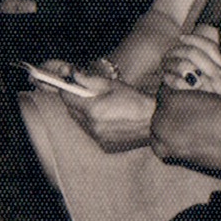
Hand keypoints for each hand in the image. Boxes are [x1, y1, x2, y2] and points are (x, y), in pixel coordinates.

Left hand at [41, 58, 156, 151]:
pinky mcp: (104, 146)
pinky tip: (106, 118)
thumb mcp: (111, 85)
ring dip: (84, 113)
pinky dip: (93, 125)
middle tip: (85, 92)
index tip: (67, 83)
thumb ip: (88, 80)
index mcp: (94, 110)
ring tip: (100, 106)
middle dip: (75, 100)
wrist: (153, 121)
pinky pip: (91, 132)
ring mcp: (98, 138)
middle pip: (72, 111)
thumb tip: (72, 75)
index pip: (68, 98)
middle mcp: (93, 127)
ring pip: (80, 122)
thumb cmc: (134, 100)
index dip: (66, 89)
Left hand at [161, 33, 220, 97]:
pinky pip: (177, 83)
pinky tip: (166, 82)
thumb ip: (213, 76)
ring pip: (184, 64)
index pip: (210, 47)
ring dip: (170, 63)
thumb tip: (199, 58)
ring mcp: (209, 91)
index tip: (182, 38)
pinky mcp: (198, 103)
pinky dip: (169, 78)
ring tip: (164, 69)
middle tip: (167, 57)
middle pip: (193, 53)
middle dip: (176, 52)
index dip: (194, 39)